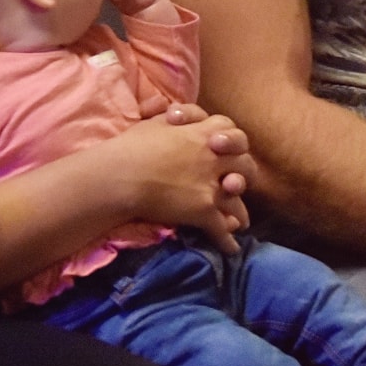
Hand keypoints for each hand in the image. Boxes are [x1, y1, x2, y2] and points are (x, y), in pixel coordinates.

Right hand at [106, 111, 254, 252]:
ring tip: (242, 222)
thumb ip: (178, 118)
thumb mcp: (157, 122)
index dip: (230, 139)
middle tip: (236, 182)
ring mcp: (211, 185)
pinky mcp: (203, 211)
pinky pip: (222, 229)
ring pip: (238, 199)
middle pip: (245, 163)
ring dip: (240, 211)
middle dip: (244, 173)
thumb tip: (181, 117)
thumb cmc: (132, 146)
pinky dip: (227, 241)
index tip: (223, 148)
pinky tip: (230, 248)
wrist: (120, 175)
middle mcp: (214, 158)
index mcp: (204, 133)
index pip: (231, 130)